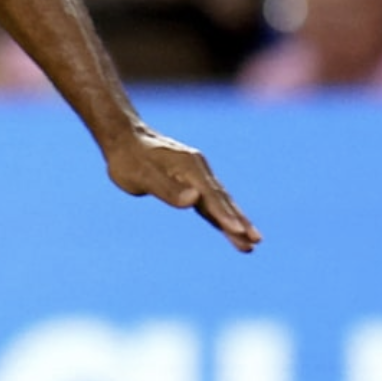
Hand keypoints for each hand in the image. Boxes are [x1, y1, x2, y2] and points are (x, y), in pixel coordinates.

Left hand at [104, 126, 261, 252]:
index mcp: (190, 169)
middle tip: (256, 242)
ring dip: (235, 221)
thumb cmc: (129, 159)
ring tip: (252, 241)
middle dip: (239, 222)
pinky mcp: (190, 182)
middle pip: (222, 201)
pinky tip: (229, 227)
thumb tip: (194, 200)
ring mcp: (196, 176)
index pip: (211, 197)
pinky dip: (221, 215)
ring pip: (219, 203)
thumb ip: (168, 189)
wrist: (125, 139)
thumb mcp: (142, 175)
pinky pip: (210, 202)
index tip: (239, 231)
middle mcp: (198, 171)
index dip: (225, 215)